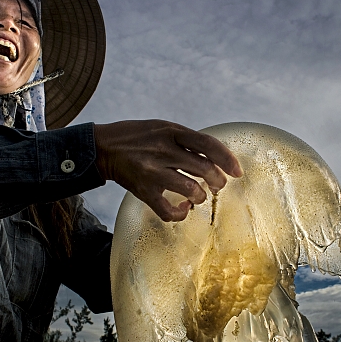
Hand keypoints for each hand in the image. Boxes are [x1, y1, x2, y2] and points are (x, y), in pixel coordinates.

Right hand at [94, 120, 242, 221]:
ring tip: (199, 195)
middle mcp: (163, 151)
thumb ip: (186, 140)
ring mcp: (153, 172)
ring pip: (191, 190)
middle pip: (204, 169)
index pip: (208, 145)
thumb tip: (215, 157)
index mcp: (171, 132)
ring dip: (201, 196)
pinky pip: (168, 210)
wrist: (103, 148)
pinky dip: (180, 213)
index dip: (227, 159)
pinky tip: (183, 208)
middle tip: (218, 185)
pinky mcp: (144, 191)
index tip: (237, 171)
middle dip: (218, 181)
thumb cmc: (136, 137)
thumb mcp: (162, 128)